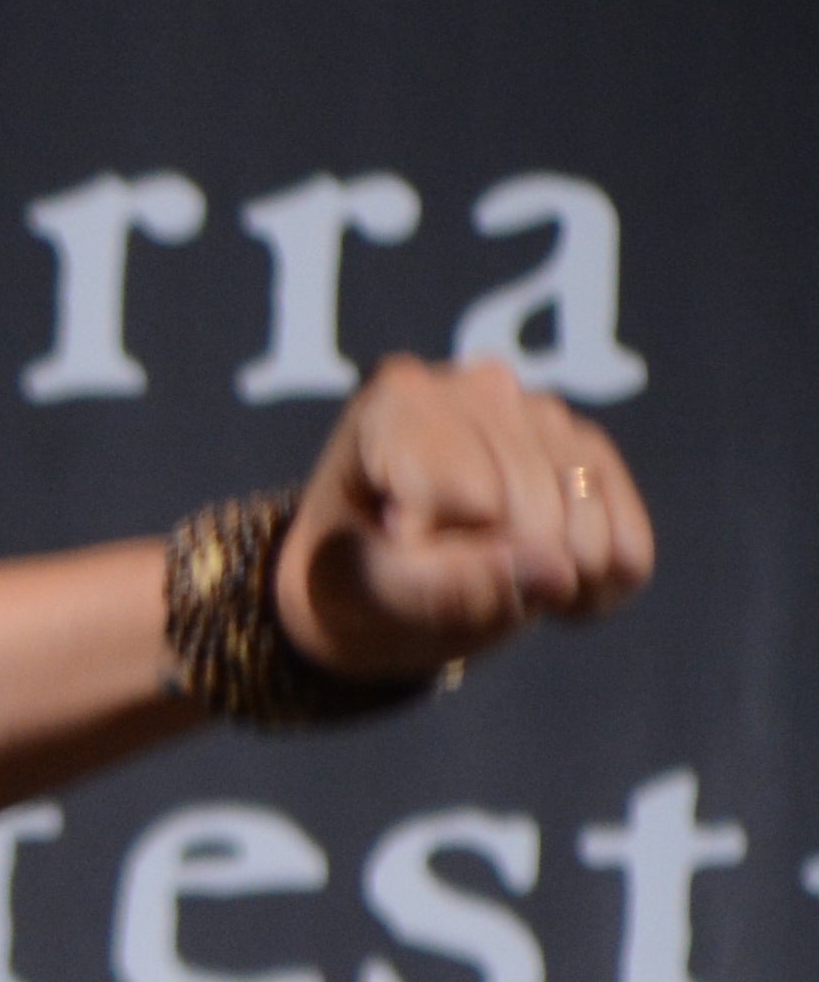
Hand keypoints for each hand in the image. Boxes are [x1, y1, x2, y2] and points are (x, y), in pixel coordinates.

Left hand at [280, 359, 649, 682]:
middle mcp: (477, 386)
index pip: (469, 494)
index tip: (397, 548)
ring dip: (563, 583)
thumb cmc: (353, 575)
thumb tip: (555, 572)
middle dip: (508, 572)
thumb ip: (442, 585)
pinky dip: (604, 584)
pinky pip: (629, 536)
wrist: (377, 584)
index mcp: (400, 402)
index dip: (442, 549)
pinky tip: (555, 595)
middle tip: (457, 586)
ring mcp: (541, 411)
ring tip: (502, 594)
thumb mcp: (365, 588)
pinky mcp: (587, 451)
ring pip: (590, 512)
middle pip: (535, 502)